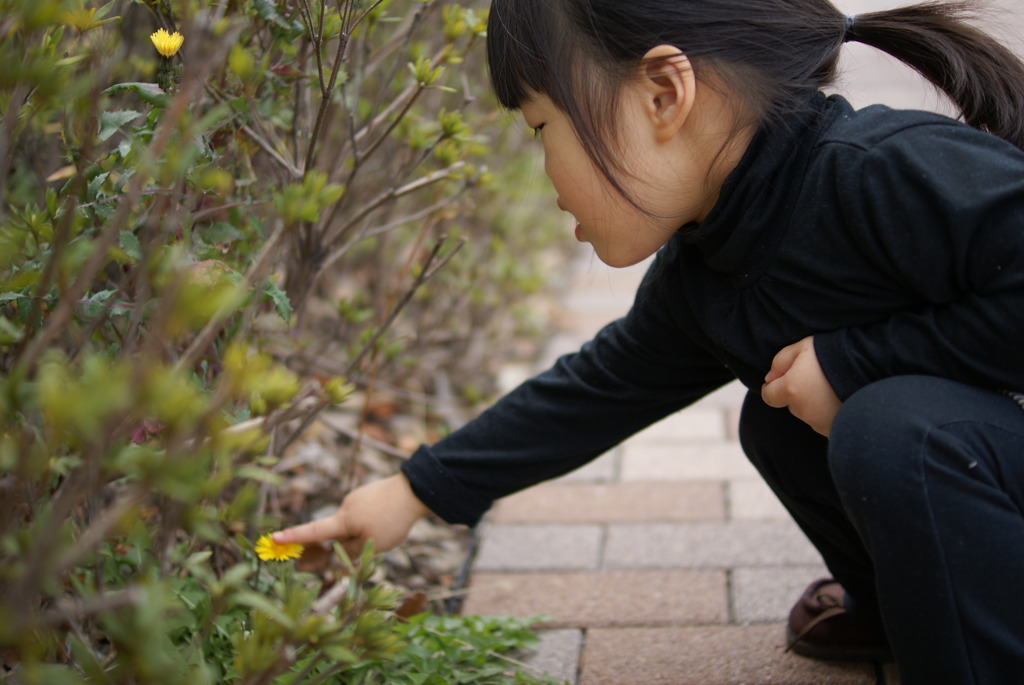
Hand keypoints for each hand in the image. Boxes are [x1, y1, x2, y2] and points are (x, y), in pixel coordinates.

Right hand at [272, 473, 431, 557]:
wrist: (415, 490)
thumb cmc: (393, 519)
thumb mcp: (372, 544)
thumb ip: (350, 552)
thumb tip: (334, 555)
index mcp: (344, 520)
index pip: (313, 532)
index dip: (294, 538)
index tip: (273, 539)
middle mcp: (346, 507)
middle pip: (336, 532)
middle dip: (339, 545)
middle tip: (349, 550)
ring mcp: (357, 499)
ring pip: (352, 525)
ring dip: (360, 534)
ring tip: (386, 530)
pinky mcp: (368, 495)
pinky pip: (363, 515)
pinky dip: (369, 523)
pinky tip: (386, 521)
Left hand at [761, 336, 840, 436]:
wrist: (874, 369)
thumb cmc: (835, 354)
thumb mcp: (803, 347)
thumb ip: (780, 362)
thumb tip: (769, 378)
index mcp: (791, 389)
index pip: (769, 396)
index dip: (773, 388)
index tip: (779, 382)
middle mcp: (803, 410)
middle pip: (792, 405)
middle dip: (799, 394)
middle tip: (818, 379)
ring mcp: (821, 423)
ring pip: (810, 414)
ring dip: (816, 405)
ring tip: (834, 388)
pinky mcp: (836, 430)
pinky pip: (827, 423)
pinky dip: (832, 414)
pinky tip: (844, 399)